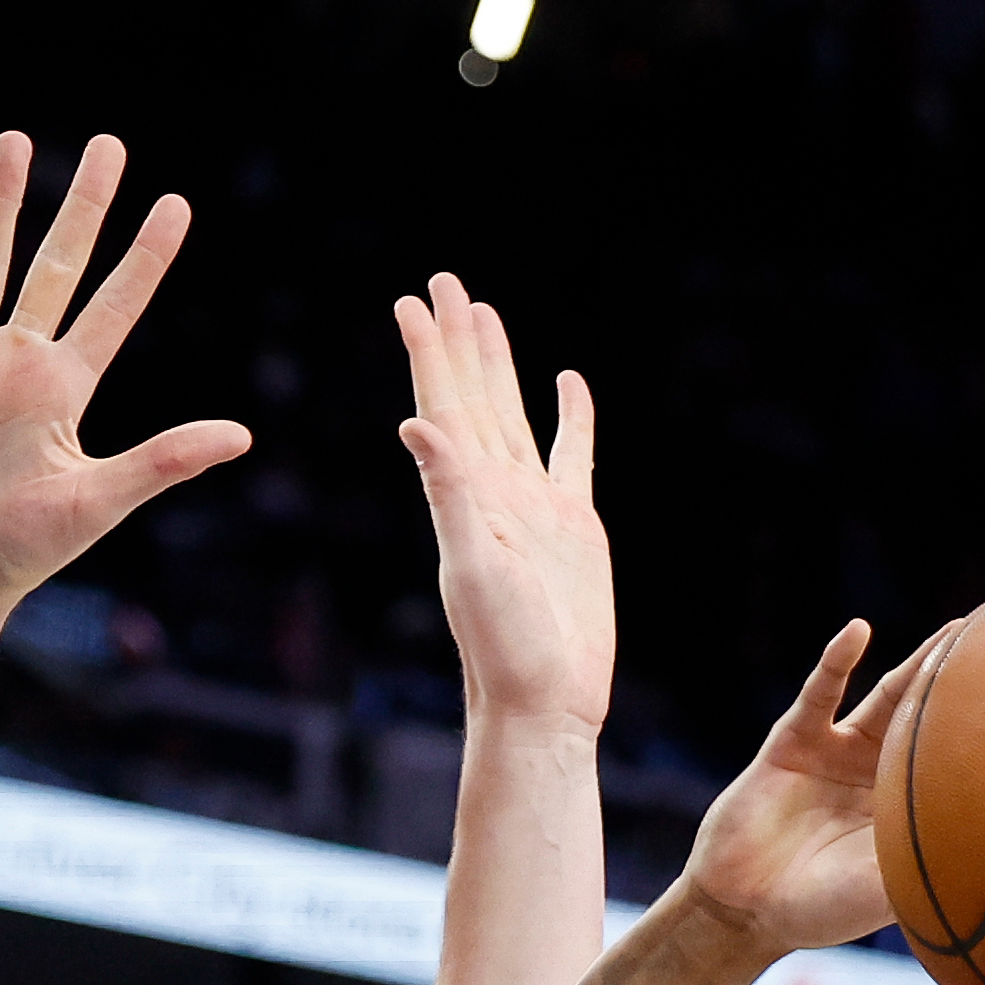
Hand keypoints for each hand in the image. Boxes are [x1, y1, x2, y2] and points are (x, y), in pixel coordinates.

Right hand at [0, 135, 249, 620]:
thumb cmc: (20, 554)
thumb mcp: (100, 500)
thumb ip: (165, 460)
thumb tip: (243, 437)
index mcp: (67, 389)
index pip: (116, 306)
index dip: (145, 257)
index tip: (175, 205)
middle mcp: (20, 362)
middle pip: (57, 264)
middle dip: (83, 206)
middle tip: (109, 146)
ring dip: (2, 202)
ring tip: (18, 141)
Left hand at [395, 277, 612, 732]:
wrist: (546, 702)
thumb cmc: (504, 647)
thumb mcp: (472, 565)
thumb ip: (449, 491)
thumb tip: (415, 423)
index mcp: (466, 494)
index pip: (442, 406)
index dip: (427, 353)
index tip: (410, 301)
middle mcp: (495, 491)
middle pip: (471, 397)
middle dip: (457, 340)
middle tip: (443, 282)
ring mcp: (535, 505)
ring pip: (512, 414)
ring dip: (498, 365)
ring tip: (484, 313)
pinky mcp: (574, 524)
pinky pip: (571, 454)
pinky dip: (571, 417)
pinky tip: (568, 383)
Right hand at [678, 618, 954, 951]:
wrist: (744, 909)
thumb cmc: (817, 911)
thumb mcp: (883, 893)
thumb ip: (927, 870)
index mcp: (905, 809)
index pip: (959, 763)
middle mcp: (877, 773)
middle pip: (934, 720)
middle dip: (971, 688)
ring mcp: (837, 753)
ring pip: (887, 698)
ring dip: (921, 663)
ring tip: (961, 629)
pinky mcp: (793, 742)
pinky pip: (819, 695)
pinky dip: (836, 661)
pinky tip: (857, 632)